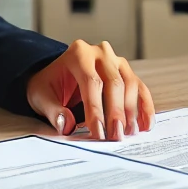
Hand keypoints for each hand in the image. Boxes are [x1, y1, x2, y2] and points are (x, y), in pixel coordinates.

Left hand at [26, 40, 154, 139]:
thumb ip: (53, 111)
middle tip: (116, 136)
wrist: (56, 76)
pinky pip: (140, 88)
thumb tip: (67, 125)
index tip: (99, 133)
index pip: (92, 82)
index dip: (96, 109)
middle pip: (114, 82)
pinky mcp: (126, 72)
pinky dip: (145, 106)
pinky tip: (146, 125)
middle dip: (116, 112)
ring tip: (129, 133)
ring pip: (130, 84)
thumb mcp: (41, 96)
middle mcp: (100, 53)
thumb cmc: (49, 86)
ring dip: (132, 110)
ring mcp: (116, 61)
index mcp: (78, 53)